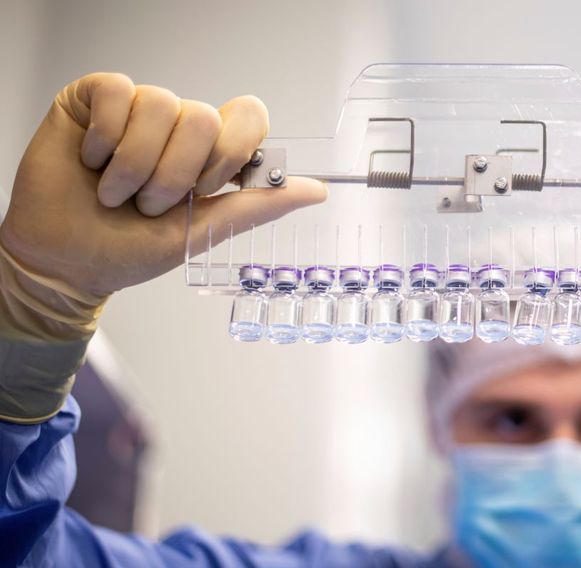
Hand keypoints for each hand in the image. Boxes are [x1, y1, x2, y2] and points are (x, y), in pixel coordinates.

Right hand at [0, 72, 325, 298]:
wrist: (66, 263)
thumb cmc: (130, 249)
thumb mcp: (202, 231)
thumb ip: (257, 205)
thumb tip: (315, 190)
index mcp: (209, 154)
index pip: (248, 115)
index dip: (232, 151)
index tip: (208, 187)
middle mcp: (178, 126)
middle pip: (203, 116)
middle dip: (175, 174)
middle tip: (149, 204)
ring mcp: (138, 109)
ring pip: (160, 104)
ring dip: (135, 165)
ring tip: (116, 193)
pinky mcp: (95, 98)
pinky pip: (118, 92)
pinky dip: (105, 139)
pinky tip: (92, 161)